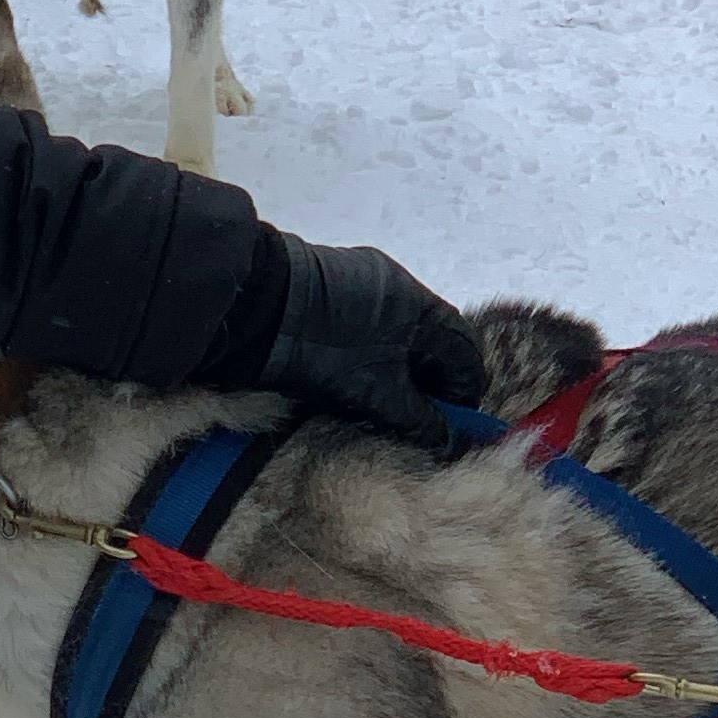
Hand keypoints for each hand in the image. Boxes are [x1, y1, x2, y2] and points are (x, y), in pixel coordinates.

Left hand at [252, 236, 484, 448]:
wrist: (254, 309)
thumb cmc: (326, 350)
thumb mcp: (378, 394)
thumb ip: (418, 418)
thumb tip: (446, 438)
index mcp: (420, 304)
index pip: (463, 350)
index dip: (462, 391)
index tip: (450, 423)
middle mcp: (397, 284)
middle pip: (430, 340)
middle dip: (427, 382)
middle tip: (414, 419)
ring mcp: (362, 279)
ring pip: (395, 333)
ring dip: (396, 369)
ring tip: (380, 404)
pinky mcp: (329, 285)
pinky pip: (366, 324)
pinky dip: (369, 353)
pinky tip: (350, 377)